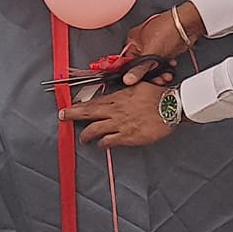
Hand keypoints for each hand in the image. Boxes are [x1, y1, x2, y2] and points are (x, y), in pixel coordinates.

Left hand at [63, 82, 179, 148]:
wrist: (170, 106)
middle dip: (72, 115)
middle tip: (62, 116)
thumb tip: (119, 90)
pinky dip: (102, 143)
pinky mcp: (126, 136)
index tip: (68, 106)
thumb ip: (125, 90)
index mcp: (117, 97)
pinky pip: (108, 141)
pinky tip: (100, 145)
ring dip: (85, 135)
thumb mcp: (138, 87)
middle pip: (87, 113)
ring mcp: (119, 124)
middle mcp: (114, 110)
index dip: (78, 105)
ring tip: (82, 138)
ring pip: (94, 129)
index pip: (92, 102)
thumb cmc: (157, 95)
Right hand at [118, 3, 203, 83]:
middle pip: (141, 65)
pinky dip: (166, 67)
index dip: (133, 73)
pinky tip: (170, 68)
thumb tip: (128, 79)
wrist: (187, 26)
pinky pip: (162, 63)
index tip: (138, 82)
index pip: (127, 61)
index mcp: (133, 40)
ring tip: (165, 75)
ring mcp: (153, 46)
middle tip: (156, 79)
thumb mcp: (151, 52)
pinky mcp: (164, 50)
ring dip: (159, 73)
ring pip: (153, 66)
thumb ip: (139, 68)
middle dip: (150, 74)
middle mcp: (142, 43)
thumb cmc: (168, 29)